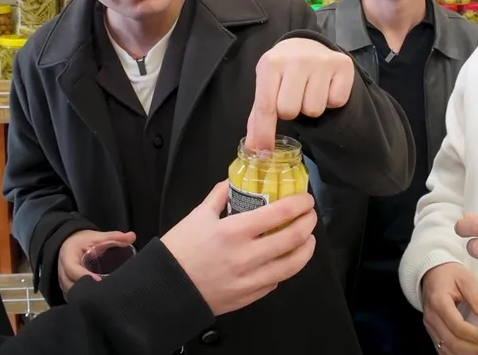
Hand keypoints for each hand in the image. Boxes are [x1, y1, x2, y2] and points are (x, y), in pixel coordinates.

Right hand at [58, 229, 136, 297]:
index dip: (85, 276)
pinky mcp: (67, 290)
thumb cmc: (82, 241)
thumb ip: (113, 237)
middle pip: (72, 286)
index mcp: (67, 258)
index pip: (73, 270)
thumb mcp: (96, 237)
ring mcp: (64, 284)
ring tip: (104, 298)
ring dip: (86, 297)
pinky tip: (98, 303)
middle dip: (87, 291)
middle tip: (106, 293)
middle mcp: (62, 273)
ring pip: (73, 294)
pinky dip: (84, 301)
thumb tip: (132, 236)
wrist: (68, 244)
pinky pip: (74, 298)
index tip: (99, 280)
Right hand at [162, 181, 317, 315]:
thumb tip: (234, 180)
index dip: (299, 204)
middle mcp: (248, 256)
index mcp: (235, 231)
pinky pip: (277, 281)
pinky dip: (285, 268)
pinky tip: (285, 259)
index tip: (306, 199)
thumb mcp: (198, 215)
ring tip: (308, 239)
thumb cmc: (180, 248)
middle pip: (293, 238)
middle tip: (310, 215)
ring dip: (306, 249)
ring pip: (292, 264)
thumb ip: (219, 195)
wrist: (166, 288)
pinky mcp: (250, 296)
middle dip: (308, 223)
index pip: (279, 214)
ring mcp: (251, 279)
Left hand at [245, 37, 354, 151]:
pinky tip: (325, 87)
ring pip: (314, 109)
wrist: (306, 45)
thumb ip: (259, 117)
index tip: (263, 154)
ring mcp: (321, 61)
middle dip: (291, 112)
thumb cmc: (282, 71)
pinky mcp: (343, 64)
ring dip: (311, 107)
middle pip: (291, 110)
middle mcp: (296, 59)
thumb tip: (255, 150)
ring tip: (309, 91)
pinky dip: (331, 101)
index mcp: (270, 63)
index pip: (266, 106)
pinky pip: (336, 102)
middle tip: (293, 98)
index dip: (264, 133)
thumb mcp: (266, 86)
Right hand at [420, 262, 477, 354]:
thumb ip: (477, 298)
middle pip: (453, 342)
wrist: (430, 272)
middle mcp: (432, 317)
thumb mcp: (465, 278)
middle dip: (477, 350)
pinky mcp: (432, 331)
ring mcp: (430, 326)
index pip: (459, 327)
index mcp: (439, 302)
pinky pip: (443, 349)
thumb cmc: (448, 273)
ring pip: (447, 349)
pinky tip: (474, 354)